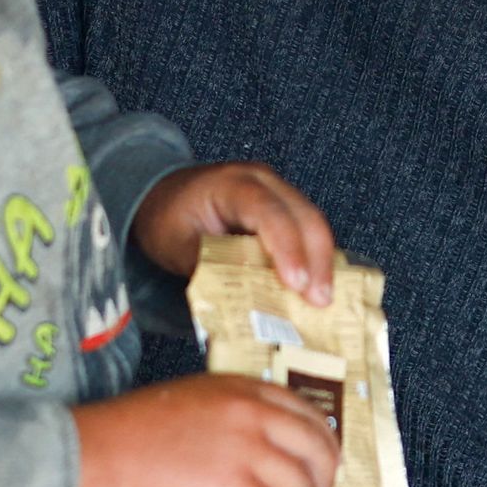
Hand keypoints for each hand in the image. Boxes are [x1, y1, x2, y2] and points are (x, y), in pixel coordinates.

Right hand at [73, 372, 336, 486]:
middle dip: (323, 481)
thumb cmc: (132, 433)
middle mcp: (254, 415)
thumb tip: (259, 449)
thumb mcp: (194, 401)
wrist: (100, 453)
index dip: (322, 443)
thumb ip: (232, 415)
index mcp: (244, 390)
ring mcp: (248, 451)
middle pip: (317, 450)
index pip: (307, 412)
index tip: (321, 464)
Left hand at [132, 161, 333, 304]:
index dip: (287, 248)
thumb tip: (240, 306)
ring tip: (323, 302)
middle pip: (304, 215)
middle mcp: (262, 180)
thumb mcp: (176, 248)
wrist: (163, 196)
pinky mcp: (284, 207)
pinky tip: (316, 288)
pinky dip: (314, 259)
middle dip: (317, 259)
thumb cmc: (167, 219)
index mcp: (231, 184)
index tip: (297, 284)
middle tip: (320, 302)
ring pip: (313, 223)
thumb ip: (209, 272)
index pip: (268, 212)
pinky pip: (307, 230)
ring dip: (321, 262)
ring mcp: (277, 190)